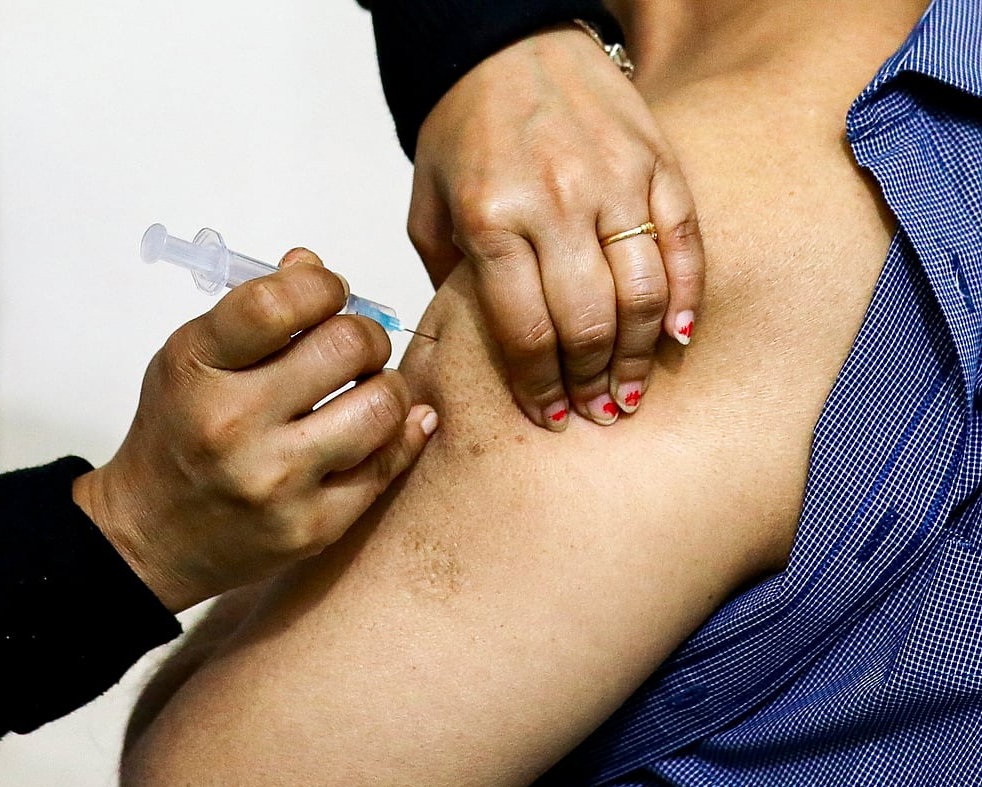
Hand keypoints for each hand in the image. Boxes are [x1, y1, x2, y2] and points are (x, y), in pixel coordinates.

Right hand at [73, 249, 437, 611]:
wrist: (150, 537)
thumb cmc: (178, 435)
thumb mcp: (191, 358)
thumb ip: (252, 311)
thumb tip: (312, 267)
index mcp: (197, 369)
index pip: (277, 303)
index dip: (322, 285)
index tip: (328, 293)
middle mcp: (234, 426)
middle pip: (347, 346)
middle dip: (365, 335)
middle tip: (355, 346)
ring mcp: (276, 482)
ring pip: (382, 407)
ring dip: (385, 386)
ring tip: (365, 390)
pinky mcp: (312, 527)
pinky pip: (387, 466)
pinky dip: (398, 435)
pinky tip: (383, 426)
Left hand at [408, 23, 704, 428]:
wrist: (504, 41)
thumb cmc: (463, 127)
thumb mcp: (429, 206)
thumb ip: (450, 279)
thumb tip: (476, 347)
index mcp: (491, 218)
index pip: (526, 332)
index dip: (541, 389)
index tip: (548, 418)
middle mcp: (554, 201)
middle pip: (587, 322)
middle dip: (590, 383)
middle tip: (594, 413)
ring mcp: (613, 178)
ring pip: (642, 291)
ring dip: (638, 356)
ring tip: (630, 392)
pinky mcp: (655, 158)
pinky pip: (683, 240)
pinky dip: (685, 295)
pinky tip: (677, 337)